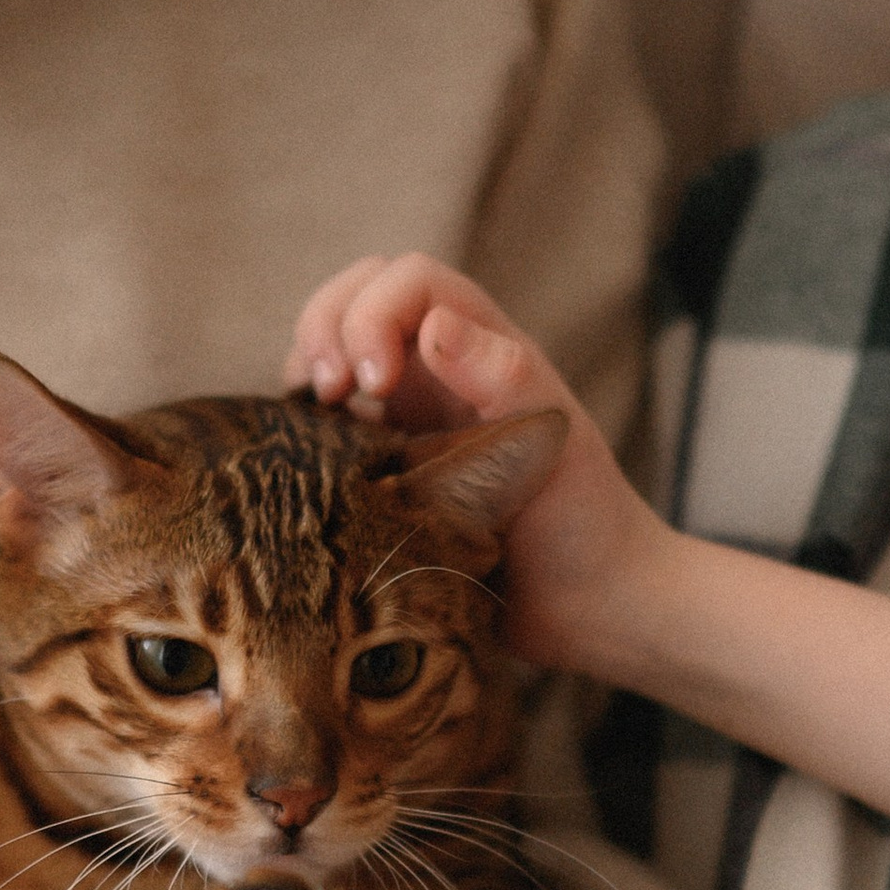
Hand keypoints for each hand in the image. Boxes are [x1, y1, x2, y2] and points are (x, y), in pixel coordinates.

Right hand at [287, 250, 665, 671]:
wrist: (587, 607)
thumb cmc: (584, 521)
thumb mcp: (557, 445)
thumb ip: (504, 378)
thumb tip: (434, 328)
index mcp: (481, 349)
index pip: (410, 281)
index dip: (374, 311)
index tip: (371, 383)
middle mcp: (438, 372)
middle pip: (357, 298)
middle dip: (324, 328)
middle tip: (325, 394)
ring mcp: (405, 417)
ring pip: (333, 354)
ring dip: (307, 369)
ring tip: (307, 419)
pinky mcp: (379, 470)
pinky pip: (326, 427)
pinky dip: (302, 428)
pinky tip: (305, 460)